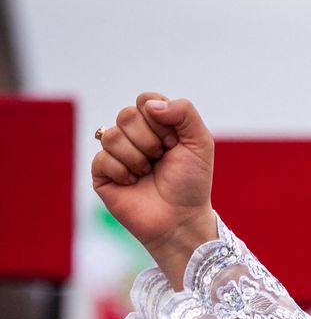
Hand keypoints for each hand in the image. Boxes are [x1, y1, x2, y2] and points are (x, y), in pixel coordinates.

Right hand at [91, 93, 216, 288]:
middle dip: (150, 140)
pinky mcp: (102, 173)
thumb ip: (184, 112)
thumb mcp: (200, 142)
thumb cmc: (192, 182)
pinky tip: (133, 183)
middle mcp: (133, 136)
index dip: (160, 120)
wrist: (181, 218)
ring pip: (112, 135)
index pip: (145, 100)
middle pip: (127, 115)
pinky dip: (123, 172)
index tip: (175, 142)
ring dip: (137, 157)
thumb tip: (149, 105)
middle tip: (161, 158)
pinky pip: (102, 158)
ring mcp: (116, 153)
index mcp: (156, 125)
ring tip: (148, 172)